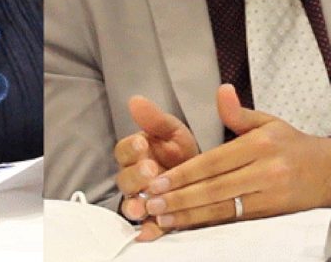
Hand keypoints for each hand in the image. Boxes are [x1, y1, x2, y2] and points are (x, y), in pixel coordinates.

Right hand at [113, 95, 198, 240]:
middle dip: (135, 176)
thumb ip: (155, 120)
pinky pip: (149, 227)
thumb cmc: (183, 152)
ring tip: (143, 205)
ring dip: (135, 205)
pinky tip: (150, 231)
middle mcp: (135, 179)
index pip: (124, 151)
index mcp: (137, 155)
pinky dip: (149, 230)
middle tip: (150, 170)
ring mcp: (144, 200)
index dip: (130, 149)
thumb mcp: (174, 132)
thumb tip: (135, 100)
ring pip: (131, 204)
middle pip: (125, 179)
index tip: (142, 144)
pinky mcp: (155, 219)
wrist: (206, 176)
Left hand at [139, 84, 330, 230]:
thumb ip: (239, 114)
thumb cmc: (294, 146)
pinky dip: (208, 223)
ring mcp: (270, 193)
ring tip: (161, 217)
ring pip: (223, 207)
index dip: (185, 173)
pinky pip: (235, 219)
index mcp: (261, 144)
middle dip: (179, 197)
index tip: (158, 181)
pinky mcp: (272, 213)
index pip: (215, 161)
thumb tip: (221, 92)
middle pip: (215, 187)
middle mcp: (266, 169)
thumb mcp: (269, 122)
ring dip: (189, 215)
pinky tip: (188, 225)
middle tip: (150, 202)